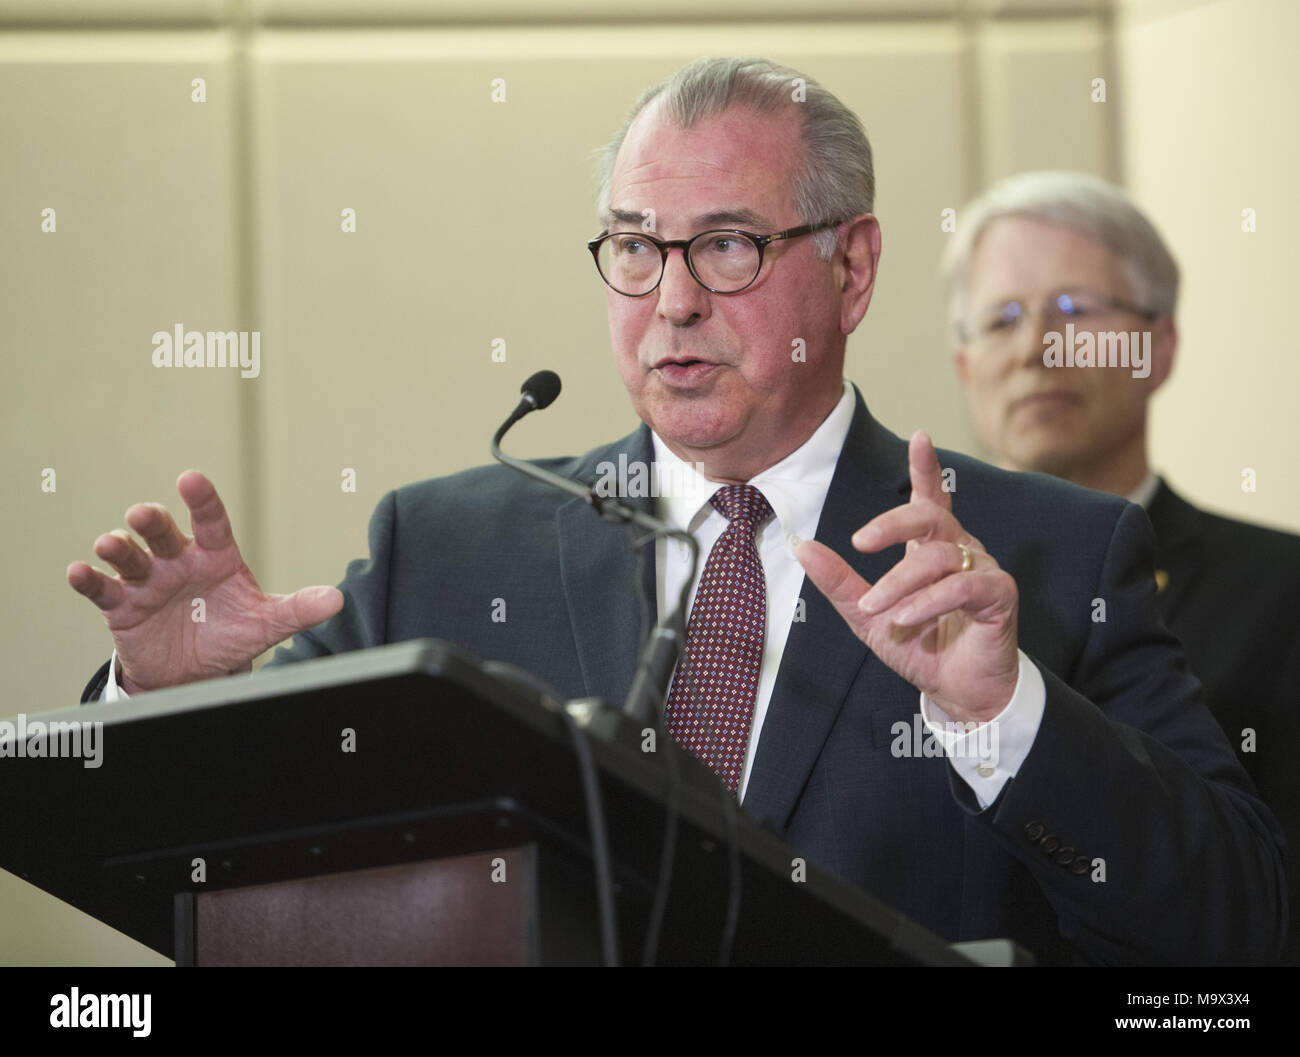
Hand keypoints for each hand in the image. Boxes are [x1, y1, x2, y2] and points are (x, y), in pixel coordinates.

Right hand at [67, 471, 342, 693]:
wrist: (196, 672)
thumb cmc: (231, 633)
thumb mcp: (266, 623)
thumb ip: (297, 609)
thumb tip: (337, 599)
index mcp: (215, 556)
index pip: (211, 521)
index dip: (201, 501)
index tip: (190, 478)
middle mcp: (178, 561)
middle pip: (162, 533)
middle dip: (151, 522)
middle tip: (144, 515)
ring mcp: (146, 581)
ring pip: (128, 555)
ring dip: (117, 546)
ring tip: (111, 544)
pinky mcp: (121, 606)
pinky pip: (102, 590)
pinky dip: (88, 580)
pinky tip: (79, 572)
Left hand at [796, 430, 1018, 723]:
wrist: (957, 693)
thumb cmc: (919, 648)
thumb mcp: (867, 616)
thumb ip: (839, 583)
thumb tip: (804, 548)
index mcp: (930, 549)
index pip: (930, 499)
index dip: (925, 467)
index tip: (919, 436)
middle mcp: (959, 551)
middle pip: (930, 516)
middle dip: (893, 524)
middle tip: (860, 542)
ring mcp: (982, 570)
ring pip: (937, 557)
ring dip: (899, 584)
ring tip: (876, 610)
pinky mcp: (999, 595)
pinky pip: (961, 586)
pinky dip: (928, 602)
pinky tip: (905, 618)